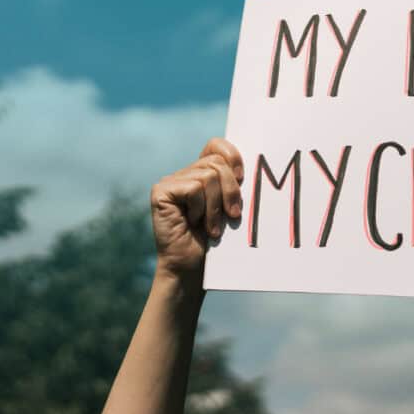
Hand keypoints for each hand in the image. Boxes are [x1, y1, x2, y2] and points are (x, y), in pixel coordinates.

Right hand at [149, 137, 244, 282]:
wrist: (192, 268)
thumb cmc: (216, 242)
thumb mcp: (230, 207)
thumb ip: (234, 184)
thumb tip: (252, 166)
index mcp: (201, 174)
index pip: (217, 145)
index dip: (232, 155)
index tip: (243, 177)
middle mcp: (184, 173)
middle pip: (217, 162)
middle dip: (231, 190)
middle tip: (232, 215)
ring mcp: (170, 181)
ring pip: (208, 176)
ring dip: (216, 206)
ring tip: (211, 226)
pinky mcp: (161, 192)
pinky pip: (193, 188)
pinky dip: (201, 209)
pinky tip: (193, 223)